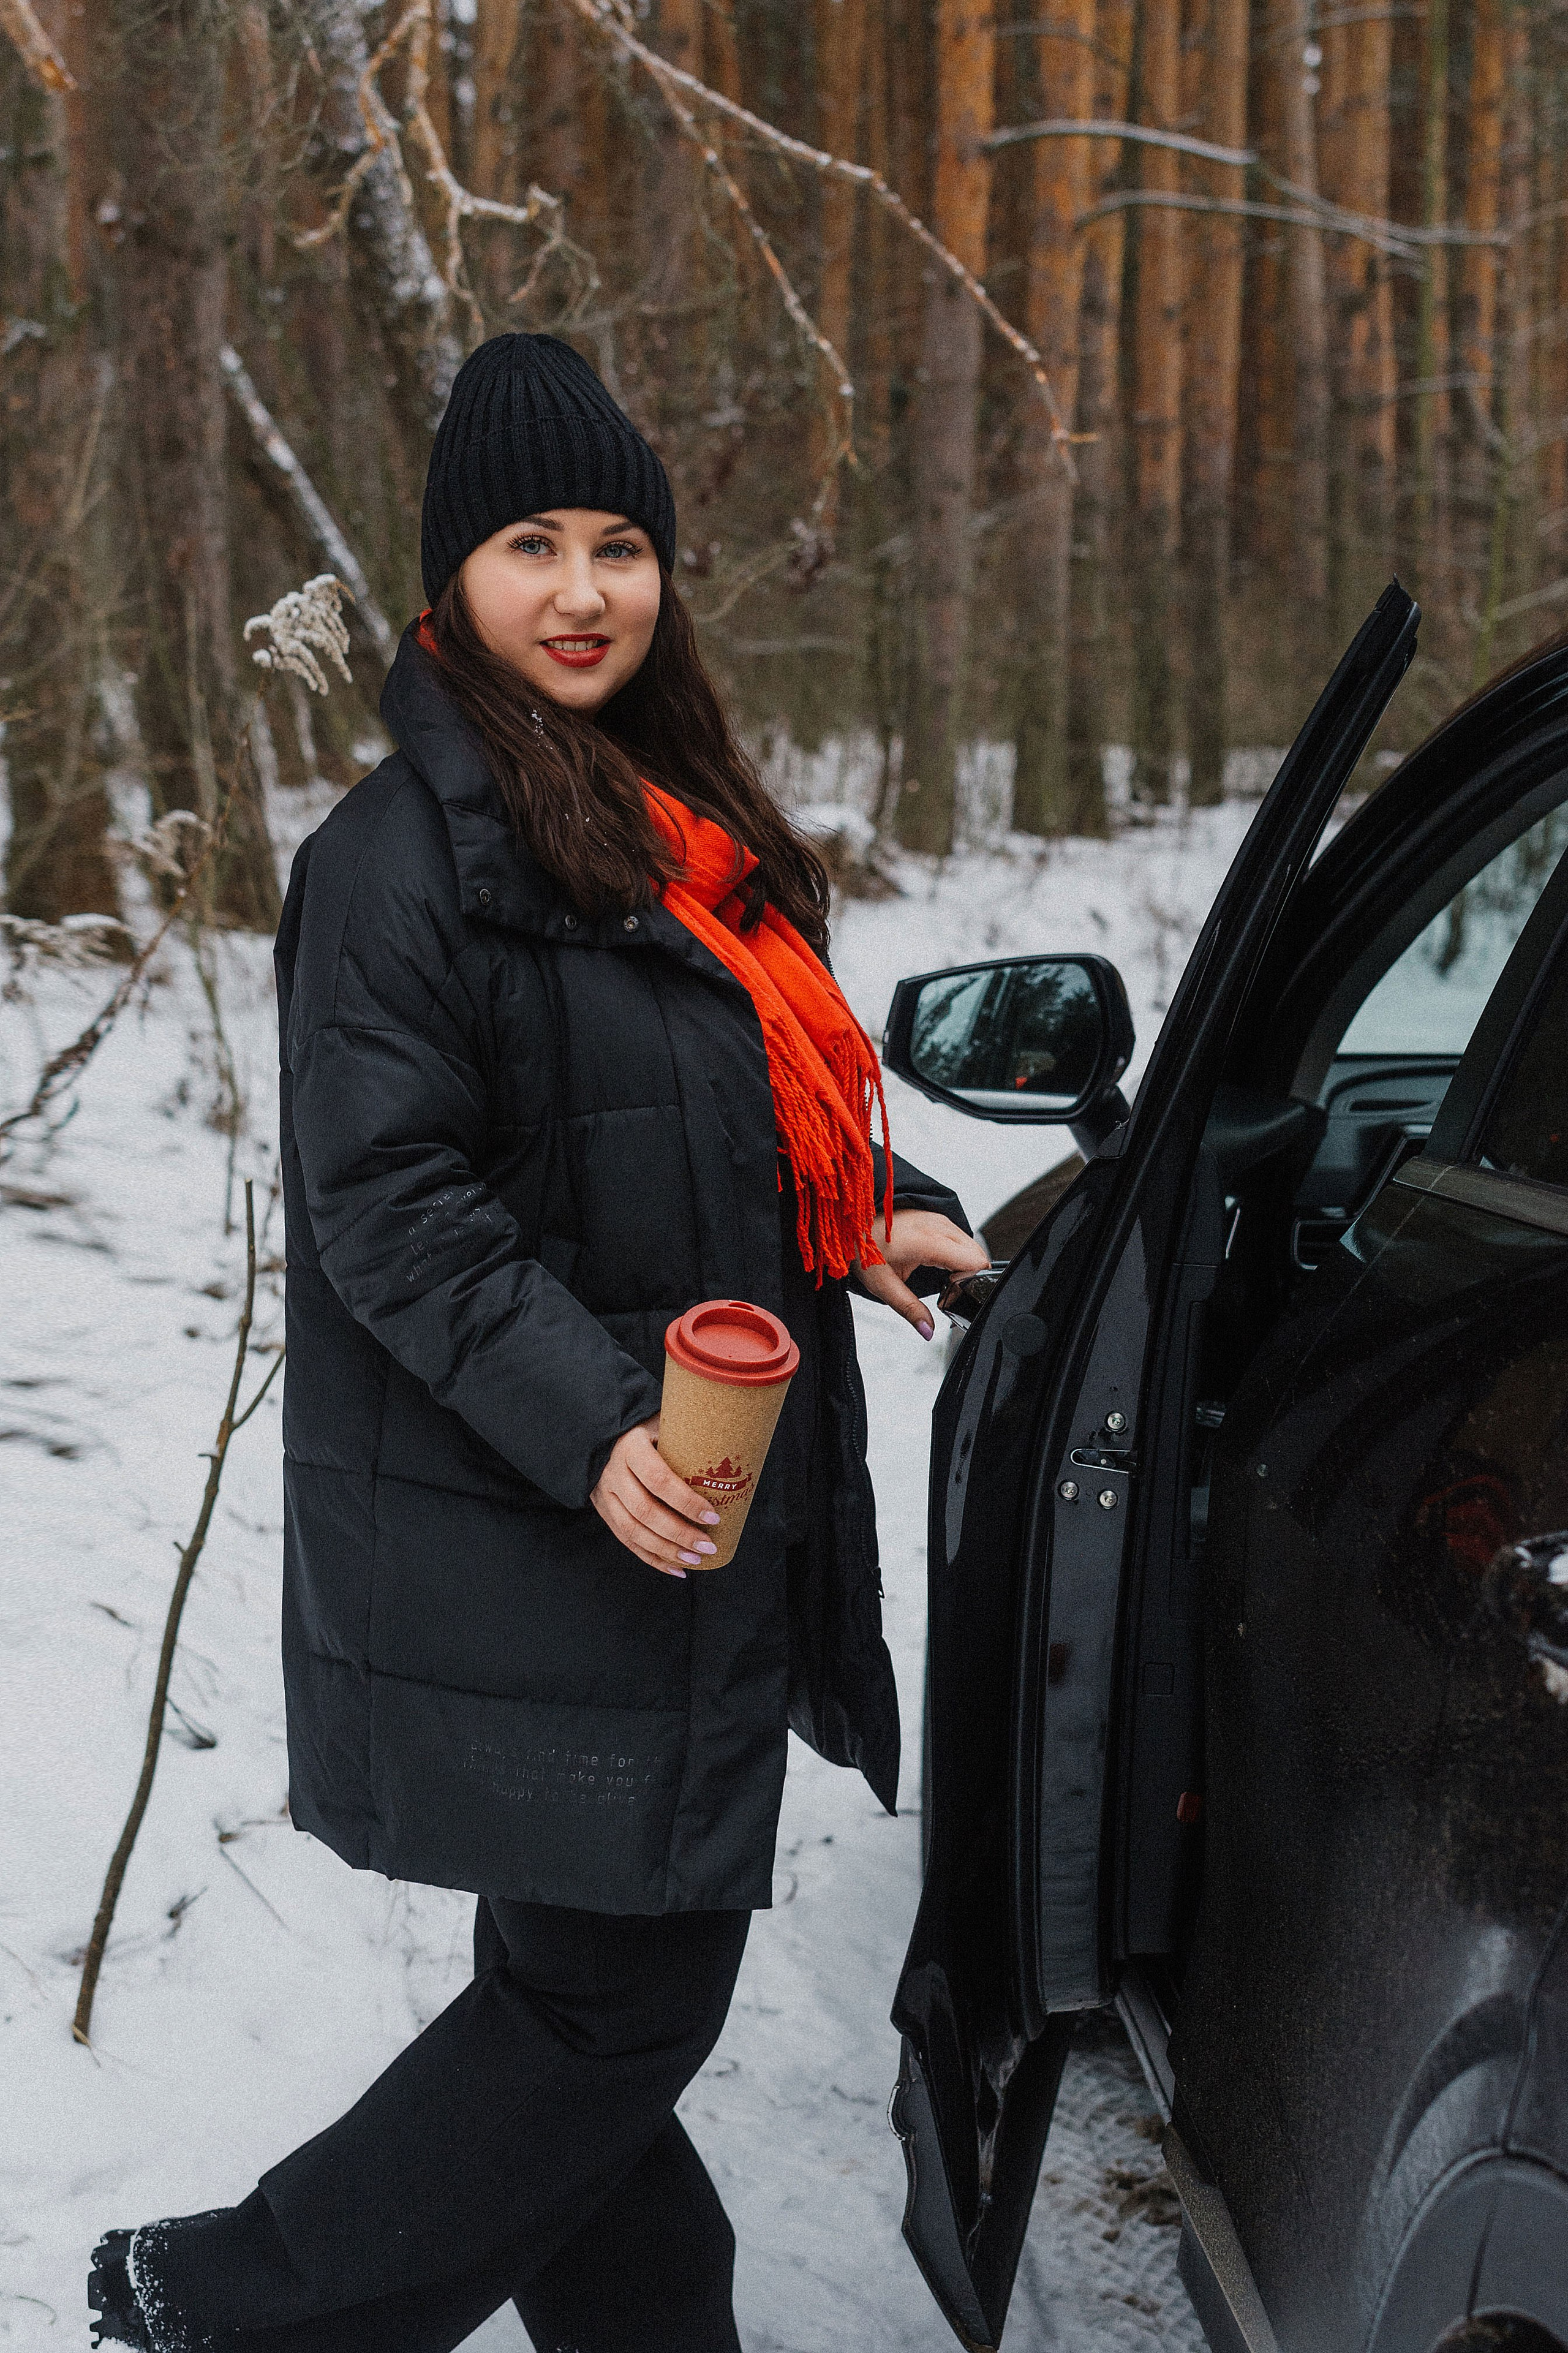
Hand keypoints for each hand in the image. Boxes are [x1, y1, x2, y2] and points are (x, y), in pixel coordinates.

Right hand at [590, 1418, 719, 1577]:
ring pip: (633, 1531)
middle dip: (679, 1534)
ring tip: (695, 1561)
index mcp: (630, 1447)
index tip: (713, 1517)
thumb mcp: (664, 1421)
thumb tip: (734, 1447)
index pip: (659, 1479)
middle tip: (708, 1547)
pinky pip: (625, 1540)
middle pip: (645, 1511)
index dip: (686, 1502)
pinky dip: (651, 1558)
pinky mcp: (603, 1509)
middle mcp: (612, 1471)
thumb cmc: (647, 1426)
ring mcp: (604, 1493)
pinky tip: (675, 1569)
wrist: (604, 1432)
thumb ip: (688, 1434)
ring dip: (666, 1551)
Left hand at [852, 1209, 989, 1342]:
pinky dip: (956, 1252)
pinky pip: (959, 1235)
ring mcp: (937, 1218)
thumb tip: (928, 1330)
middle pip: (978, 1253)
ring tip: (940, 1276)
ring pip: (970, 1243)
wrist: (849, 1223)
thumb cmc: (862, 1249)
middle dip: (969, 1275)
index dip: (969, 1282)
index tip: (950, 1292)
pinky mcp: (935, 1216)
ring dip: (964, 1263)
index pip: (975, 1261)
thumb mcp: (884, 1286)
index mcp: (928, 1241)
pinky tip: (937, 1262)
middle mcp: (937, 1225)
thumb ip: (910, 1309)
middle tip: (946, 1288)